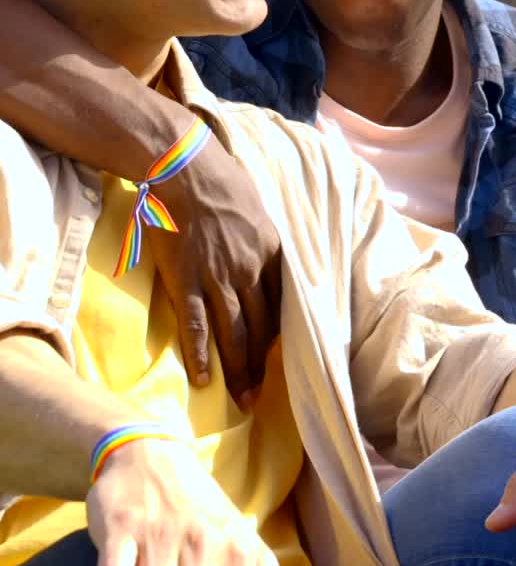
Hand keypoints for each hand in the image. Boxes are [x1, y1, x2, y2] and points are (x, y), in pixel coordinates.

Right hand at [148, 130, 281, 399]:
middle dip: (261, 364)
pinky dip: (201, 355)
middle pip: (261, 327)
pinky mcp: (186, 279)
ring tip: (242, 400)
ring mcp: (217, 277)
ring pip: (233, 333)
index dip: (277, 334)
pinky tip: (204, 379)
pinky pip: (196, 326)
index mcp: (270, 252)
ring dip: (239, 371)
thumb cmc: (221, 179)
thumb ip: (262, 238)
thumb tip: (264, 256)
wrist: (185, 166)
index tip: (275, 355)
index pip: (280, 304)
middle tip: (260, 394)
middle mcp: (248, 270)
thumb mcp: (257, 208)